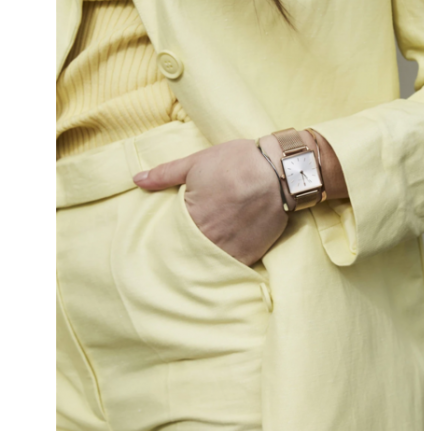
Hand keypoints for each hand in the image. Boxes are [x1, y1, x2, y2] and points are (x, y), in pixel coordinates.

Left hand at [133, 138, 288, 265]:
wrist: (279, 171)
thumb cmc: (237, 162)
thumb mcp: (196, 162)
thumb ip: (165, 174)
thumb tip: (136, 179)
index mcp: (192, 218)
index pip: (172, 239)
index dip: (170, 240)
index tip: (165, 244)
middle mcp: (210, 239)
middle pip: (190, 255)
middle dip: (185, 254)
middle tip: (181, 258)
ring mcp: (232, 249)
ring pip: (211, 265)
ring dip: (205, 264)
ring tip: (200, 262)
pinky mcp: (253, 254)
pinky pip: (234, 268)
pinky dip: (227, 267)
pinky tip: (223, 261)